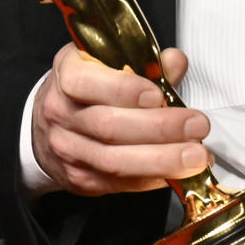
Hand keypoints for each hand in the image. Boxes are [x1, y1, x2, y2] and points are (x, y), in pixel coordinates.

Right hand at [32, 44, 211, 196]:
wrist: (47, 123)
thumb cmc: (89, 85)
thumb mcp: (108, 61)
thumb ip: (144, 61)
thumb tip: (175, 61)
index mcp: (67, 74)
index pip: (86, 82)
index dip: (123, 90)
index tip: (157, 94)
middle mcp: (61, 113)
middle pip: (108, 126)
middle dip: (158, 128)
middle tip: (197, 126)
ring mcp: (68, 149)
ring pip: (115, 161)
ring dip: (162, 160)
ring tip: (197, 155)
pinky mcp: (80, 178)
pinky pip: (119, 183)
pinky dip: (152, 179)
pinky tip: (178, 172)